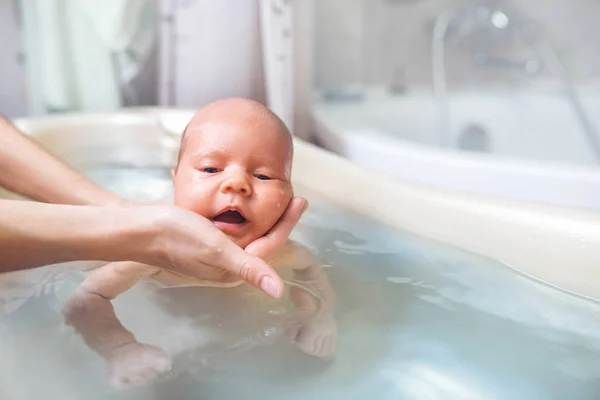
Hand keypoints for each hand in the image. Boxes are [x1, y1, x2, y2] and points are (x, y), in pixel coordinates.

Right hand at [132, 199, 305, 298]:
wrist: (137, 228)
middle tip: (295, 197)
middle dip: (279, 221)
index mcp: (233, 271)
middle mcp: (227, 266)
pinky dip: (244, 218)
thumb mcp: (215, 248)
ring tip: (277, 198)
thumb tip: (278, 291)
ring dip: (264, 219)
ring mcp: (215, 255)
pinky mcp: (205, 243)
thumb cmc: (174, 235)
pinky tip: (245, 207)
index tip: (300, 201)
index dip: (287, 224)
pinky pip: (234, 232)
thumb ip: (249, 267)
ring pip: (249, 237)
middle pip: (263, 243)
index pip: (270, 247)